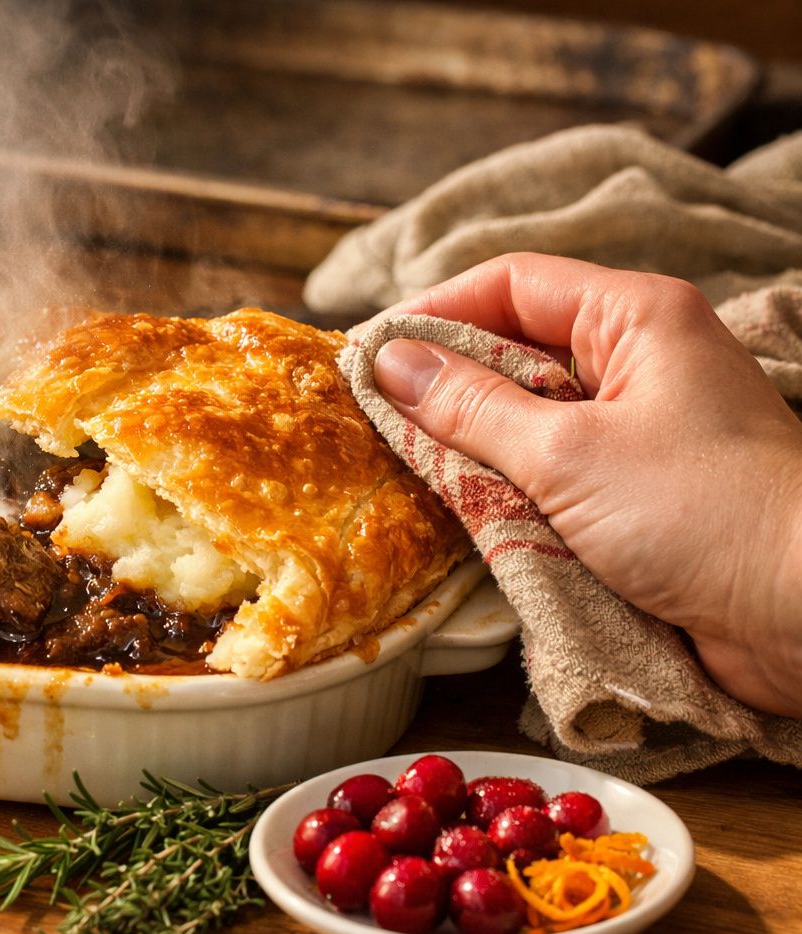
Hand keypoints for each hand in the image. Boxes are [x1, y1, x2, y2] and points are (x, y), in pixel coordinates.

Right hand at [372, 252, 801, 716]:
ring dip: (471, 447)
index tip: (367, 352)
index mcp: (636, 318)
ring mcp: (640, 430)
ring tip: (402, 470)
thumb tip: (389, 362)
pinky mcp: (638, 494)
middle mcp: (639, 363)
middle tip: (372, 418)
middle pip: (515, 350)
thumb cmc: (702, 512)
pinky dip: (505, 491)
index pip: (511, 283)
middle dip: (444, 384)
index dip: (434, 311)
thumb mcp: (566, 452)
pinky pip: (550, 475)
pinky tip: (460, 514)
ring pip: (527, 420)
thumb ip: (469, 408)